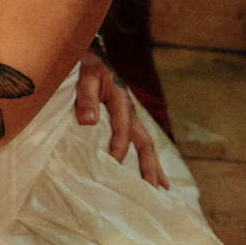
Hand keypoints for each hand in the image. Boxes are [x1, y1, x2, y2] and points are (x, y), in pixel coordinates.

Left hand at [75, 51, 168, 188]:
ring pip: (145, 144)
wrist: (91, 53)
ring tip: (161, 189)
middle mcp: (129, 112)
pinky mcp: (124, 120)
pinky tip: (147, 172)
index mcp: (121, 102)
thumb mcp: (84, 77)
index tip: (112, 166)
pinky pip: (137, 141)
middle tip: (156, 190)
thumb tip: (89, 122)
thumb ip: (86, 97)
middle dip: (150, 167)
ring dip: (152, 166)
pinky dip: (145, 158)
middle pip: (145, 143)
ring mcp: (129, 117)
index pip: (123, 131)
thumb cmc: (86, 65)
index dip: (118, 149)